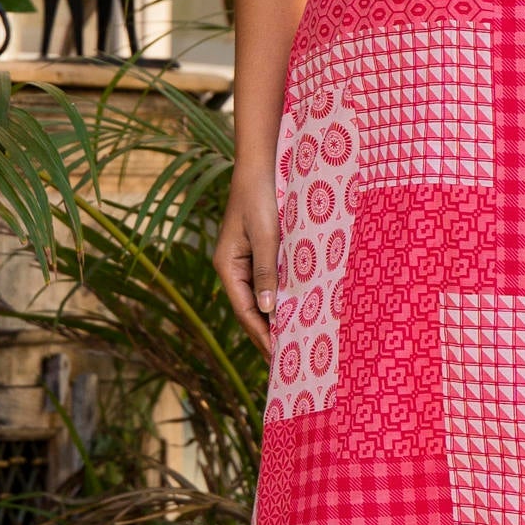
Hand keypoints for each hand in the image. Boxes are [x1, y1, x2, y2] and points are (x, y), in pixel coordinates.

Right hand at [214, 162, 278, 353]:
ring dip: (276, 317)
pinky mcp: (261, 250)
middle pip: (250, 308)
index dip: (261, 334)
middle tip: (288, 359)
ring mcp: (246, 259)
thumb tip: (267, 309)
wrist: (262, 165)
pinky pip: (270, 281)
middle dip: (267, 333)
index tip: (276, 357)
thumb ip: (267, 271)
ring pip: (261, 296)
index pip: (244, 310)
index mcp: (228, 265)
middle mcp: (234, 266)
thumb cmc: (261, 196)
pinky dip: (281, 297)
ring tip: (294, 341)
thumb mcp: (266, 234)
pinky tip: (297, 308)